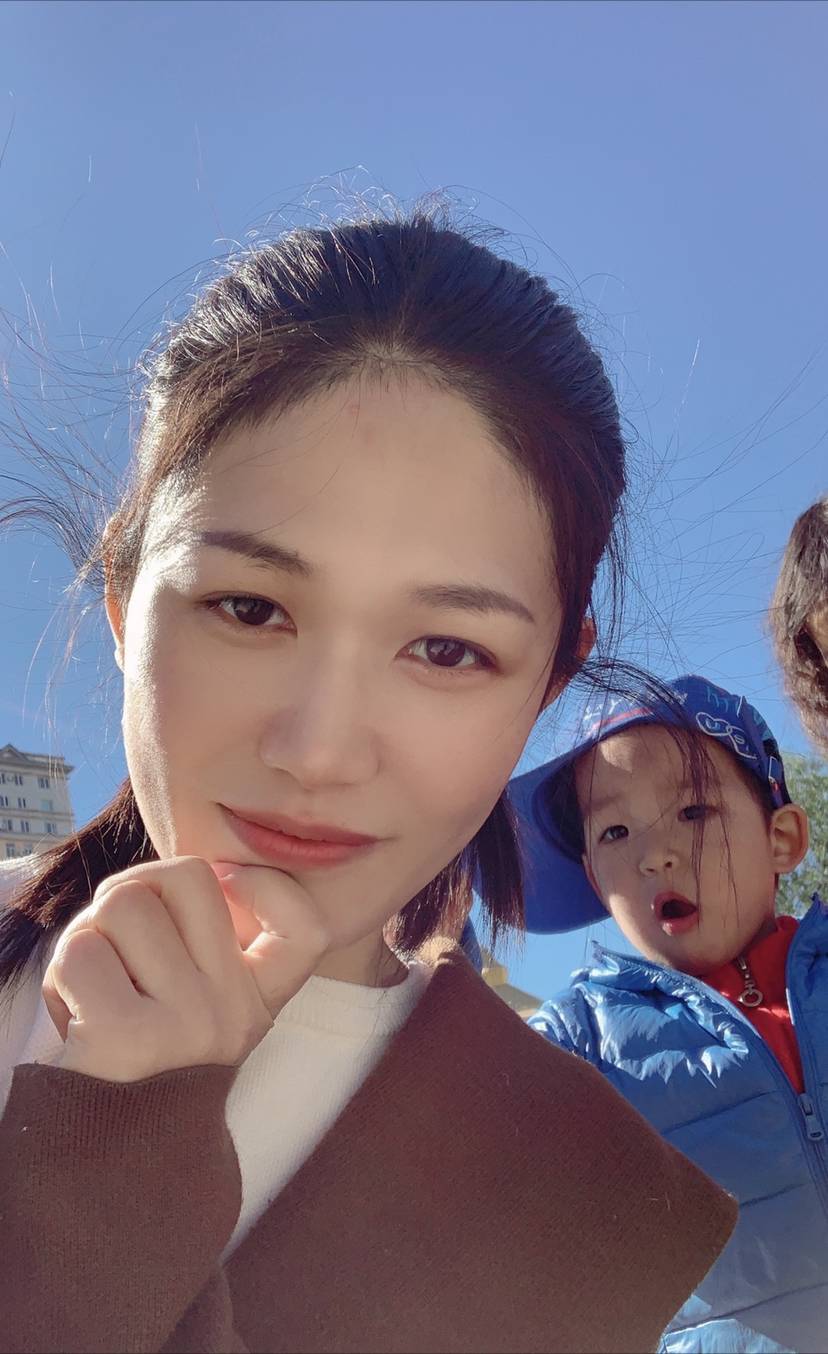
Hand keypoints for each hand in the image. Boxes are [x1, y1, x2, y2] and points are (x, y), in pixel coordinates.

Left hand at [41, 856, 329, 1082]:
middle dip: (134, 893)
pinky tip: (75, 1017)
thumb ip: (202, 937)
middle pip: (187, 876)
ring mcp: (189, 1025)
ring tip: (94, 986)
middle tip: (119, 942)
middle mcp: (235, 1013)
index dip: (264, 884)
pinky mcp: (129, 1038)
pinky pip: (80, 952)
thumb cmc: (134, 1054)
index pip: (307, 925)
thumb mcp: (190, 999)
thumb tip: (187, 873)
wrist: (103, 1160)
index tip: (224, 889)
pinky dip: (60, 976)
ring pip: (124, 903)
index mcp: (257, 1002)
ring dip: (88, 935)